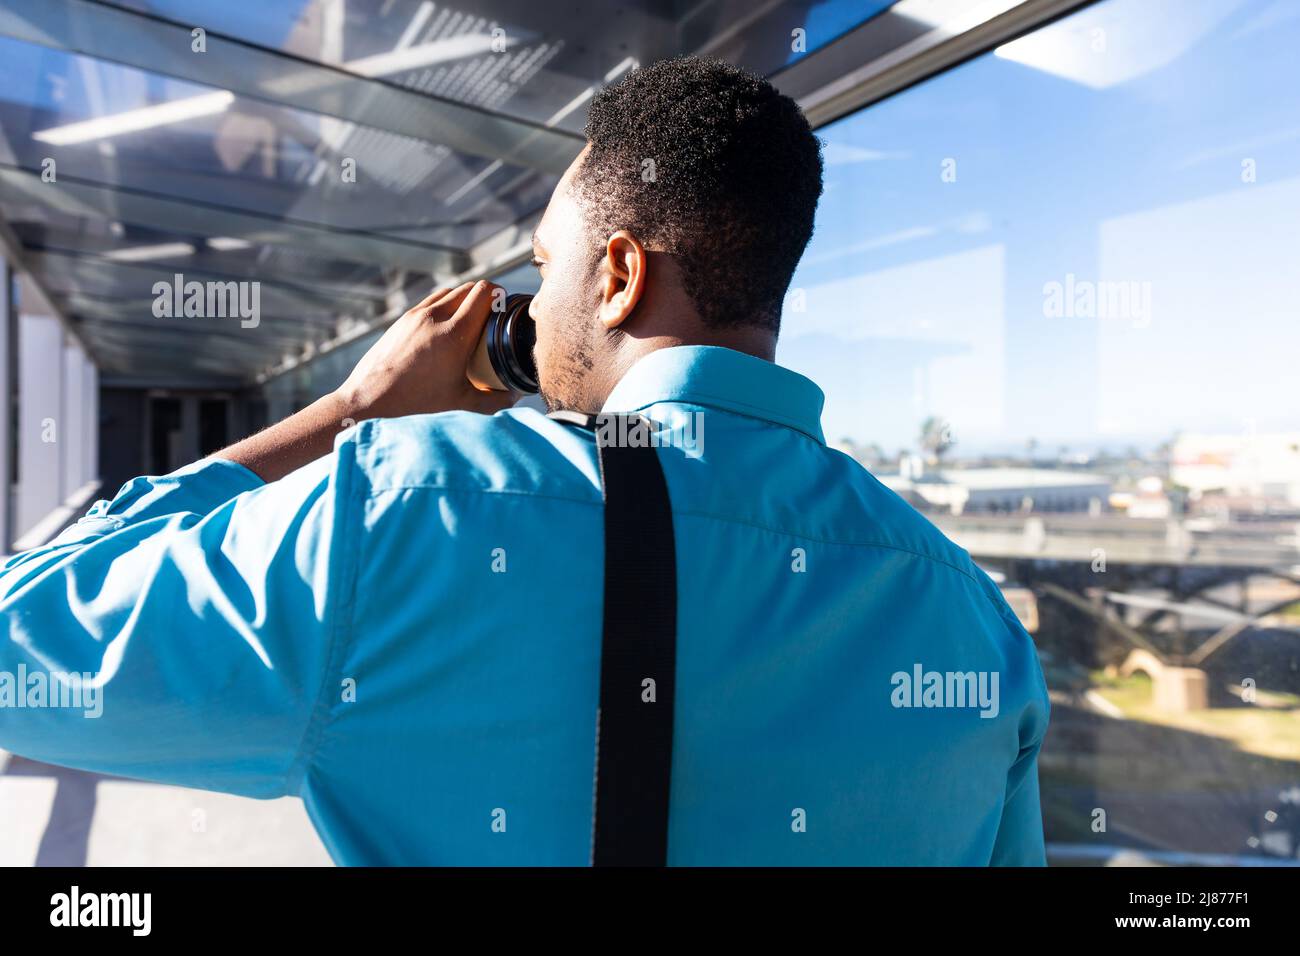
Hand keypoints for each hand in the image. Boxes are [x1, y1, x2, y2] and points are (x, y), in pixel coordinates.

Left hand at [334, 280, 519, 421]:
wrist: (369, 402)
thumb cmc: (416, 406)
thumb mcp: (463, 405)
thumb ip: (496, 400)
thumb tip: (517, 395)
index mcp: (454, 335)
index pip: (484, 293)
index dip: (500, 294)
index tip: (507, 306)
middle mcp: (434, 318)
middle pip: (468, 289)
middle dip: (485, 297)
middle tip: (494, 316)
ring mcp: (415, 316)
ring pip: (448, 292)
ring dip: (463, 300)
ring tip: (472, 320)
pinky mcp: (402, 321)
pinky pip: (430, 302)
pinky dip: (444, 306)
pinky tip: (447, 326)